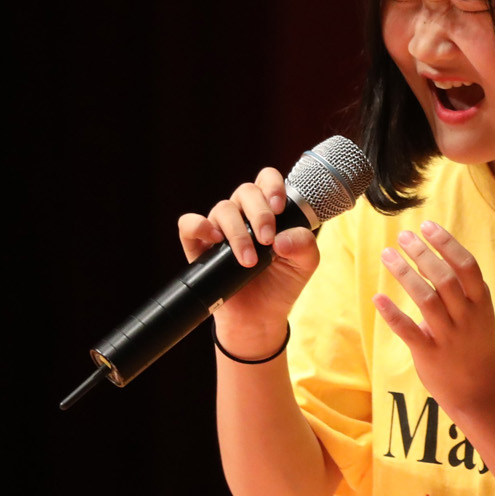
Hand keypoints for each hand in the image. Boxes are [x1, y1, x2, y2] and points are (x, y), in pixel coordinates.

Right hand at [177, 168, 319, 355]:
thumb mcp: (305, 264)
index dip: (272, 185)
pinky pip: (189, 224)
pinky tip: (214, 240)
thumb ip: (304, 245)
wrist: (259, 316)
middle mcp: (243, 213)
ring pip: (222, 208)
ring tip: (249, 260)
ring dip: (238, 233)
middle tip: (268, 241)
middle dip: (260, 214)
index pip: (267, 179)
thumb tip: (282, 238)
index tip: (279, 208)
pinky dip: (199, 226)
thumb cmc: (282, 283)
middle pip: (246, 191)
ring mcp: (219, 228)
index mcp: (270, 210)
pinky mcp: (198, 245)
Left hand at [373, 221, 494, 421]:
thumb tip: (430, 254)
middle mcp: (467, 317)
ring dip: (404, 274)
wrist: (478, 390)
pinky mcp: (430, 354)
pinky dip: (393, 314)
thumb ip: (460, 287)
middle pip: (444, 278)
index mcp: (480, 302)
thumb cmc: (474, 343)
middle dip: (422, 253)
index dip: (446, 243)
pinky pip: (409, 331)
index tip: (426, 225)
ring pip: (426, 300)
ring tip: (387, 254)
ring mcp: (449, 336)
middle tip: (402, 236)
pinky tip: (378, 297)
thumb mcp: (478, 312)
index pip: (466, 265)